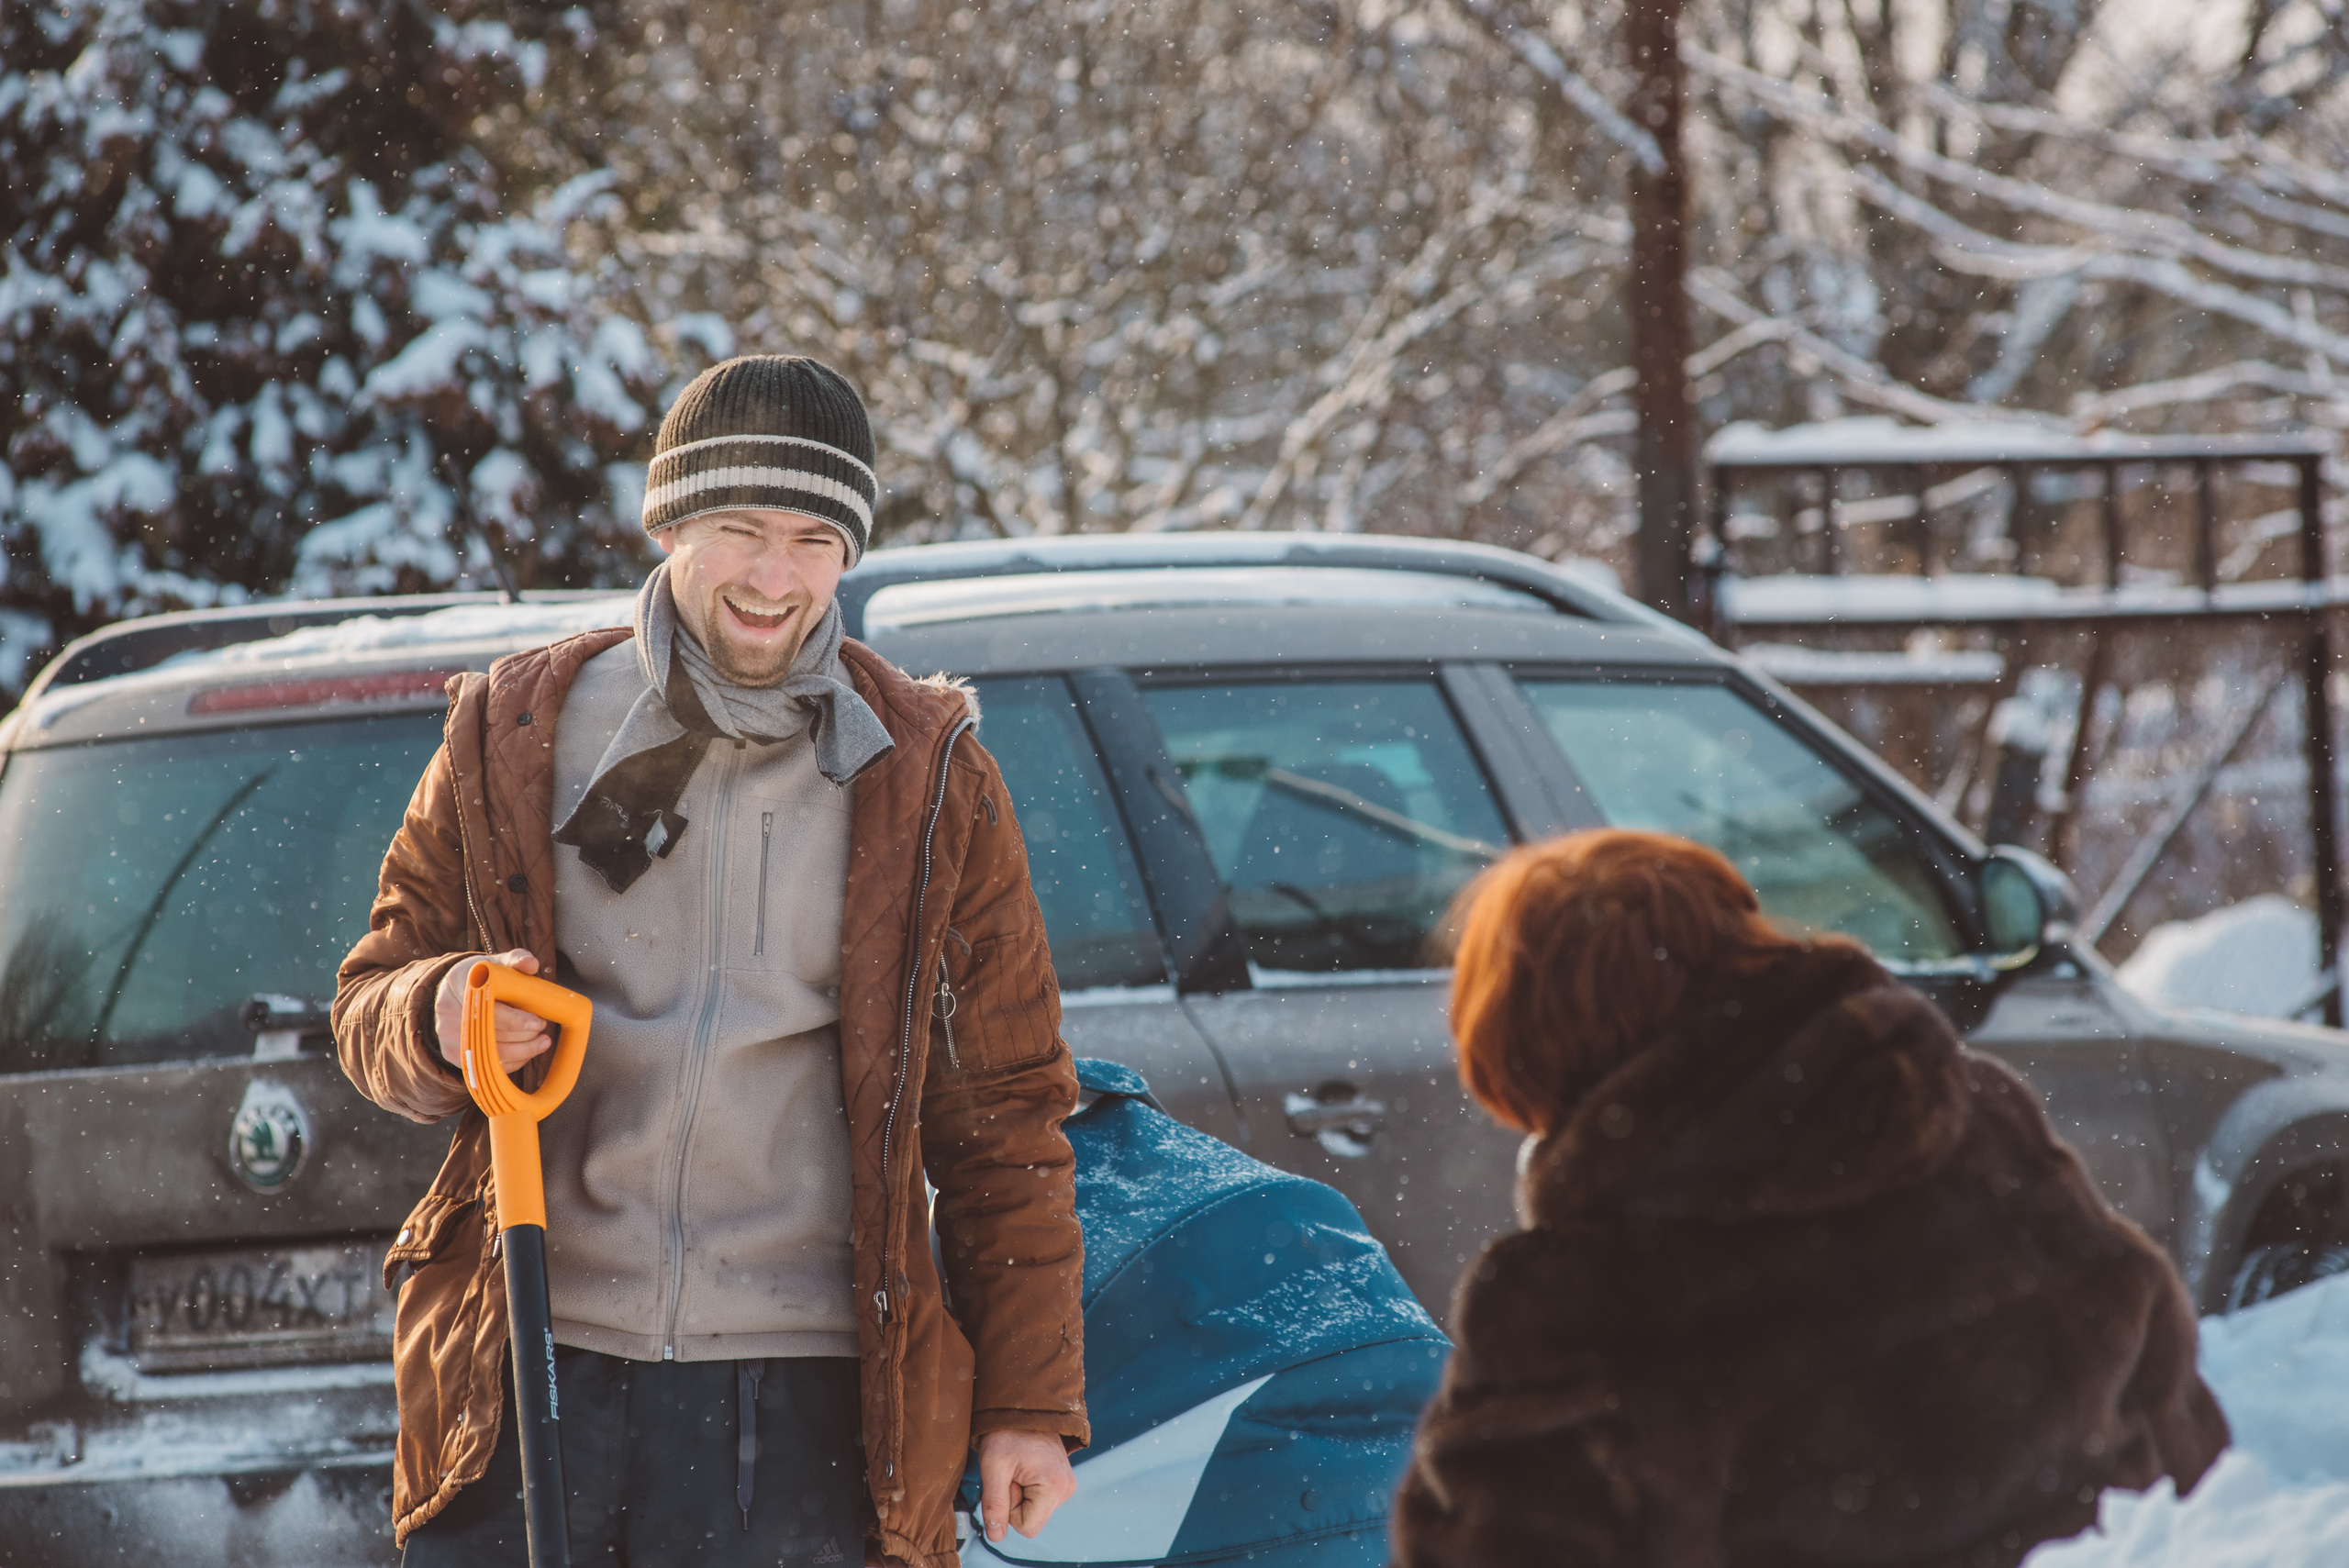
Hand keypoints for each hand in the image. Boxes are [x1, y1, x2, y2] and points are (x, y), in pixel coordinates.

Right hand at [434, 950, 552, 1074]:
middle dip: (523, 1035)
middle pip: (490, 1033)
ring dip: (522, 1051)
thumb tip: (532, 964)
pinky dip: (511, 1062)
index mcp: (459, 984)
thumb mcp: (496, 963)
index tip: (538, 1021)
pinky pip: (486, 1064)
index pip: (488, 1008)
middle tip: (542, 1028)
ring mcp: (448, 1035)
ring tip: (541, 1042)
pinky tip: (527, 1052)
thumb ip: (516, 960)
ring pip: (490, 1053)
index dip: (516, 1020)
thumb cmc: (481, 977)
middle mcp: (448, 1011)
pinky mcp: (454, 1054)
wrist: (455, 993)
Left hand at [976, 1428, 1074, 1542]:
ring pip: (1034, 1510)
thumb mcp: (994, 1467)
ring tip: (1018, 1467)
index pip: (1026, 1527)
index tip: (1008, 1480)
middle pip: (1031, 1519)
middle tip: (1011, 1471)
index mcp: (1055, 1487)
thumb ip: (994, 1505)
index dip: (1009, 1509)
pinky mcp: (1062, 1481)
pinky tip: (1025, 1467)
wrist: (1023, 1407)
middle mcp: (1067, 1489)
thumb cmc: (1006, 1433)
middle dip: (1015, 1500)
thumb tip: (996, 1536)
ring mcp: (1067, 1485)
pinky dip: (1027, 1488)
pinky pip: (1039, 1500)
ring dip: (1020, 1494)